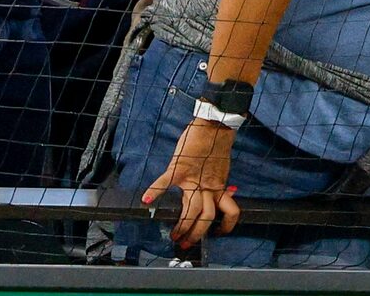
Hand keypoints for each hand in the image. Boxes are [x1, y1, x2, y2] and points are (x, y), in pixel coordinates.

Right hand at [143, 114, 239, 250]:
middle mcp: (207, 187)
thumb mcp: (221, 167)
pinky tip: (146, 200)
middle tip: (187, 243)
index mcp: (218, 186)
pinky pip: (165, 182)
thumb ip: (217, 181)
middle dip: (196, 233)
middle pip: (205, 217)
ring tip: (175, 235)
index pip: (223, 213)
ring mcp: (193, 179)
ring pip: (191, 209)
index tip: (214, 235)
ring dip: (183, 225)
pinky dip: (154, 191)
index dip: (223, 227)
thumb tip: (222, 191)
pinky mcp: (179, 168)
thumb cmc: (217, 143)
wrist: (215, 125)